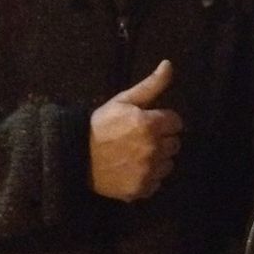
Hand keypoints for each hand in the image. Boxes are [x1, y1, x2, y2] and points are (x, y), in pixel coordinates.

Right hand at [89, 60, 182, 201]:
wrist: (77, 156)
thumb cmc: (101, 125)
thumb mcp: (123, 100)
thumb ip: (151, 84)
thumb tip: (169, 64)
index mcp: (150, 124)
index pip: (176, 122)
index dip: (164, 121)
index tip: (150, 122)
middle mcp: (153, 149)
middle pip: (175, 144)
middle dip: (163, 139)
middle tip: (143, 138)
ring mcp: (147, 171)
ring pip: (168, 164)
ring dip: (158, 159)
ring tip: (138, 154)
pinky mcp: (141, 189)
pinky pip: (157, 182)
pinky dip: (149, 177)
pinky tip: (133, 169)